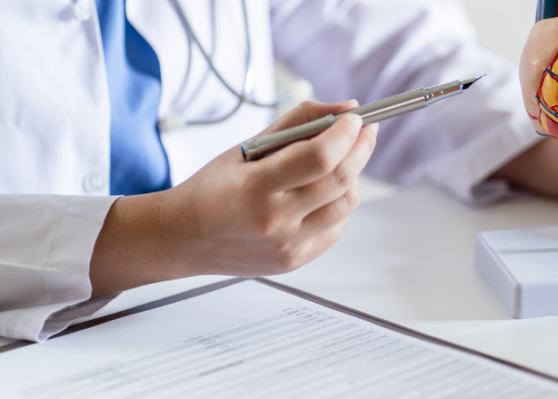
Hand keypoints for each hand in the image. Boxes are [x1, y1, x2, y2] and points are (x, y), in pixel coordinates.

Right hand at [90, 100, 377, 296]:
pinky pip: (337, 227)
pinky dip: (338, 204)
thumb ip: (298, 122)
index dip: (346, 134)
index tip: (356, 118)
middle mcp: (275, 220)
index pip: (320, 157)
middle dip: (361, 148)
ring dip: (352, 177)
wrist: (182, 238)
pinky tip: (322, 193)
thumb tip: (346, 109)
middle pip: (341, 179)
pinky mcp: (295, 260)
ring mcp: (288, 245)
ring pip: (346, 204)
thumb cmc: (213, 189)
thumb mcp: (247, 147)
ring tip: (339, 162)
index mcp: (256, 187)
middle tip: (364, 131)